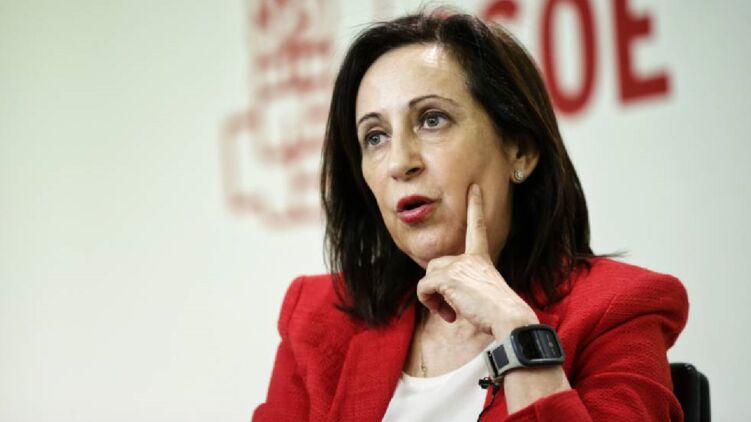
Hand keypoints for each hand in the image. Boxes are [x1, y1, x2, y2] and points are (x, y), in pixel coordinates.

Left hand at [416, 184, 537, 339]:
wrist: (509, 319)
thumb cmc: (500, 314)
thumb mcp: (484, 293)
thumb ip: (465, 285)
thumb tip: (440, 290)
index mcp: (482, 258)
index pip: (477, 227)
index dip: (475, 206)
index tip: (473, 187)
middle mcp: (470, 258)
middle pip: (436, 264)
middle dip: (436, 288)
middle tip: (452, 309)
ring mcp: (458, 265)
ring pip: (428, 277)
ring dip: (433, 299)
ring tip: (452, 314)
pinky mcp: (447, 277)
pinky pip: (423, 289)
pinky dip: (429, 303)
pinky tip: (448, 315)